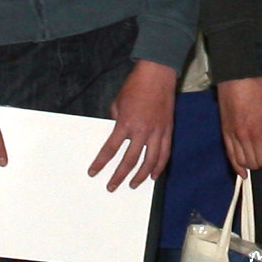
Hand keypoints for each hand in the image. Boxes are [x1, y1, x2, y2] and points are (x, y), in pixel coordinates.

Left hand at [90, 60, 178, 190]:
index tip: (94, 172)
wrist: (157, 75)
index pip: (110, 149)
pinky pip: (165, 153)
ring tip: (134, 184)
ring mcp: (157, 132)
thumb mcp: (118, 102)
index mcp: (125, 124)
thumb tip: (118, 132)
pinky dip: (160, 166)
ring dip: (141, 176)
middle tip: (112, 186)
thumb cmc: (135, 86)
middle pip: (129, 160)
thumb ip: (116, 119)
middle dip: (119, 176)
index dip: (101, 163)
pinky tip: (154, 175)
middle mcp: (141, 131)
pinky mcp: (168, 130)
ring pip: (150, 161)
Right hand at [218, 74, 261, 172]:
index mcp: (256, 130)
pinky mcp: (224, 131)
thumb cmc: (256, 89)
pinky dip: (235, 164)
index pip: (261, 160)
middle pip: (250, 163)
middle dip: (260, 163)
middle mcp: (242, 136)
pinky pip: (229, 153)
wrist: (234, 76)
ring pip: (239, 161)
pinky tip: (241, 171)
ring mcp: (231, 134)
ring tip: (256, 157)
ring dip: (249, 164)